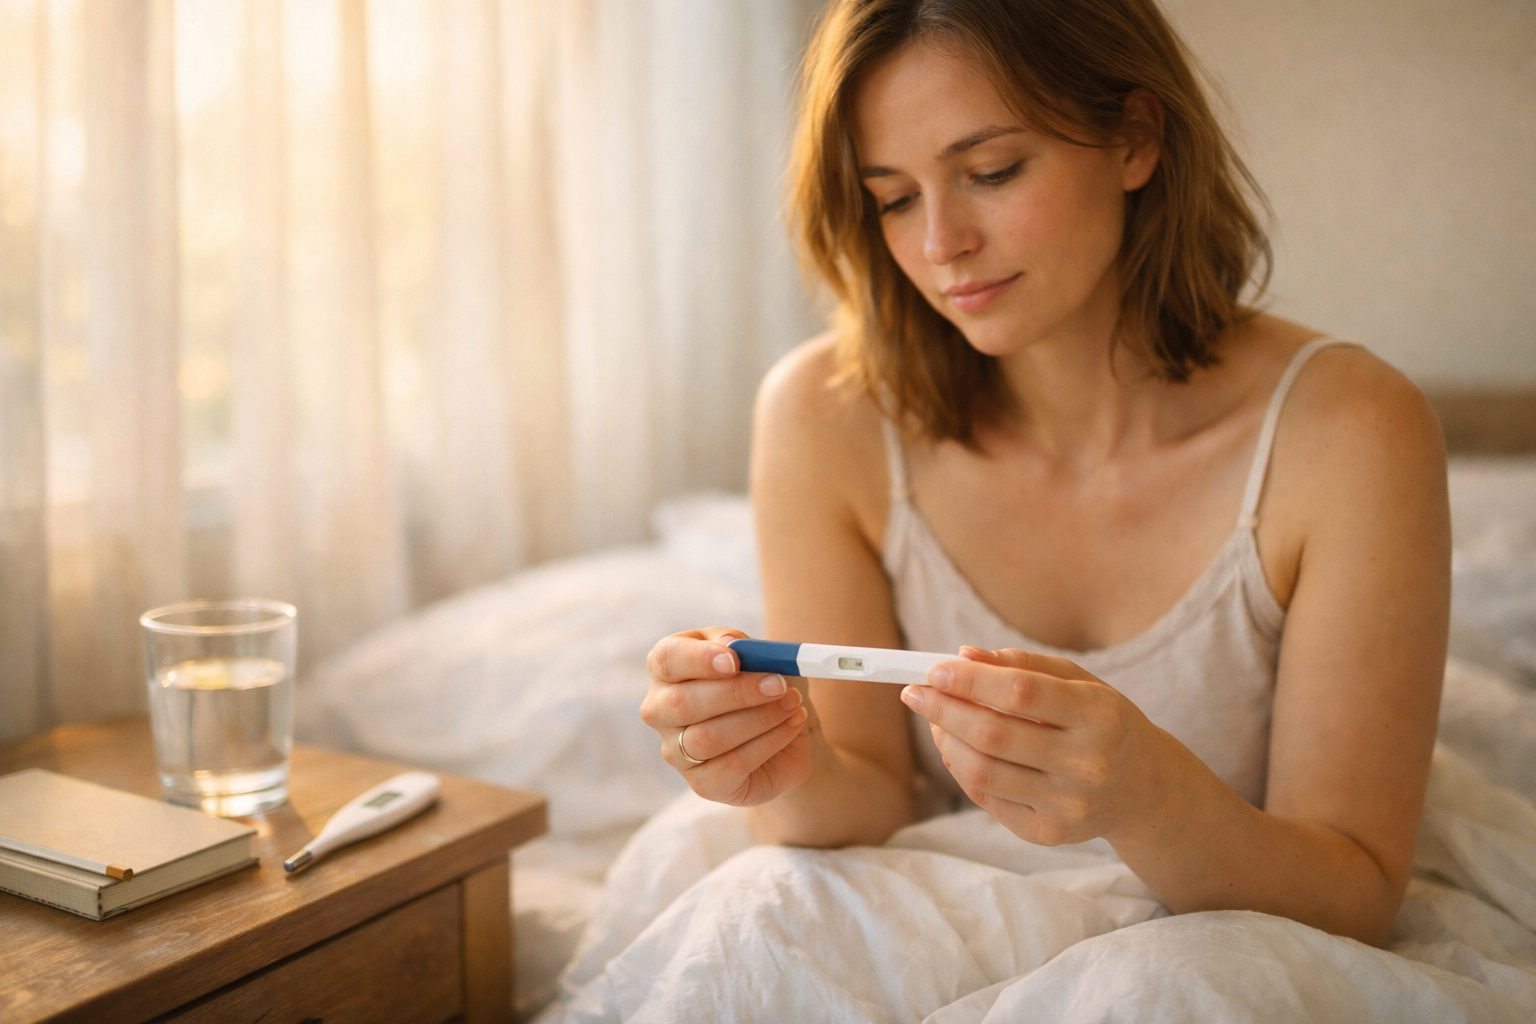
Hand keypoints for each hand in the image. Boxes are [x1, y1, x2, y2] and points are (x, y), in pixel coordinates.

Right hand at [641, 628, 812, 805]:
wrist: (785, 733)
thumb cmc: (762, 685)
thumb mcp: (756, 655)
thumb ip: (744, 647)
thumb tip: (731, 645)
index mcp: (667, 668)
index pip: (667, 659)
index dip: (698, 659)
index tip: (735, 660)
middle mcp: (661, 710)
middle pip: (683, 703)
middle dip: (737, 693)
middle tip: (778, 684)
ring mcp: (676, 751)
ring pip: (708, 738)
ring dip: (759, 719)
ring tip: (792, 704)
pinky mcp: (702, 783)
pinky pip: (732, 765)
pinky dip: (769, 742)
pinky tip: (791, 726)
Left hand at [900, 646, 1181, 845]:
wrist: (1144, 788)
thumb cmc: (1102, 722)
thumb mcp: (1077, 682)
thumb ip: (1022, 665)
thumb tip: (963, 655)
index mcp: (1099, 716)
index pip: (1022, 694)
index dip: (971, 681)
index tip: (934, 669)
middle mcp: (1087, 764)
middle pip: (994, 735)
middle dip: (943, 710)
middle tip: (915, 692)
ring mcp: (1068, 805)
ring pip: (982, 772)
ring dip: (945, 741)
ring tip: (934, 718)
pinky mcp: (1048, 834)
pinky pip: (987, 798)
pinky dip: (961, 768)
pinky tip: (957, 747)